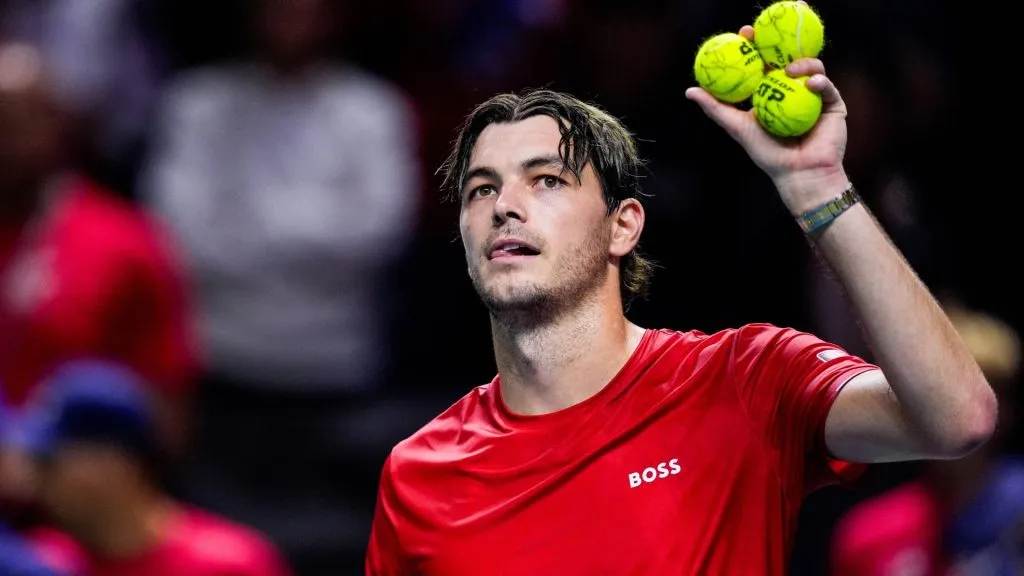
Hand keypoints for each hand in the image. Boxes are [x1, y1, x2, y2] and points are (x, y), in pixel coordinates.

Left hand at [685, 25, 849, 212]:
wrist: (798, 173)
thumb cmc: (767, 154)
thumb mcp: (738, 127)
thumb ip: (716, 108)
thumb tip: (690, 90)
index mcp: (771, 90)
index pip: (763, 62)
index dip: (754, 45)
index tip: (744, 33)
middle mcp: (793, 88)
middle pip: (788, 57)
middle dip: (782, 40)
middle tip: (771, 33)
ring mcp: (813, 94)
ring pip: (810, 67)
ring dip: (802, 62)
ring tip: (790, 70)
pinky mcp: (832, 103)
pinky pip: (827, 86)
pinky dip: (819, 82)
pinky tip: (811, 84)